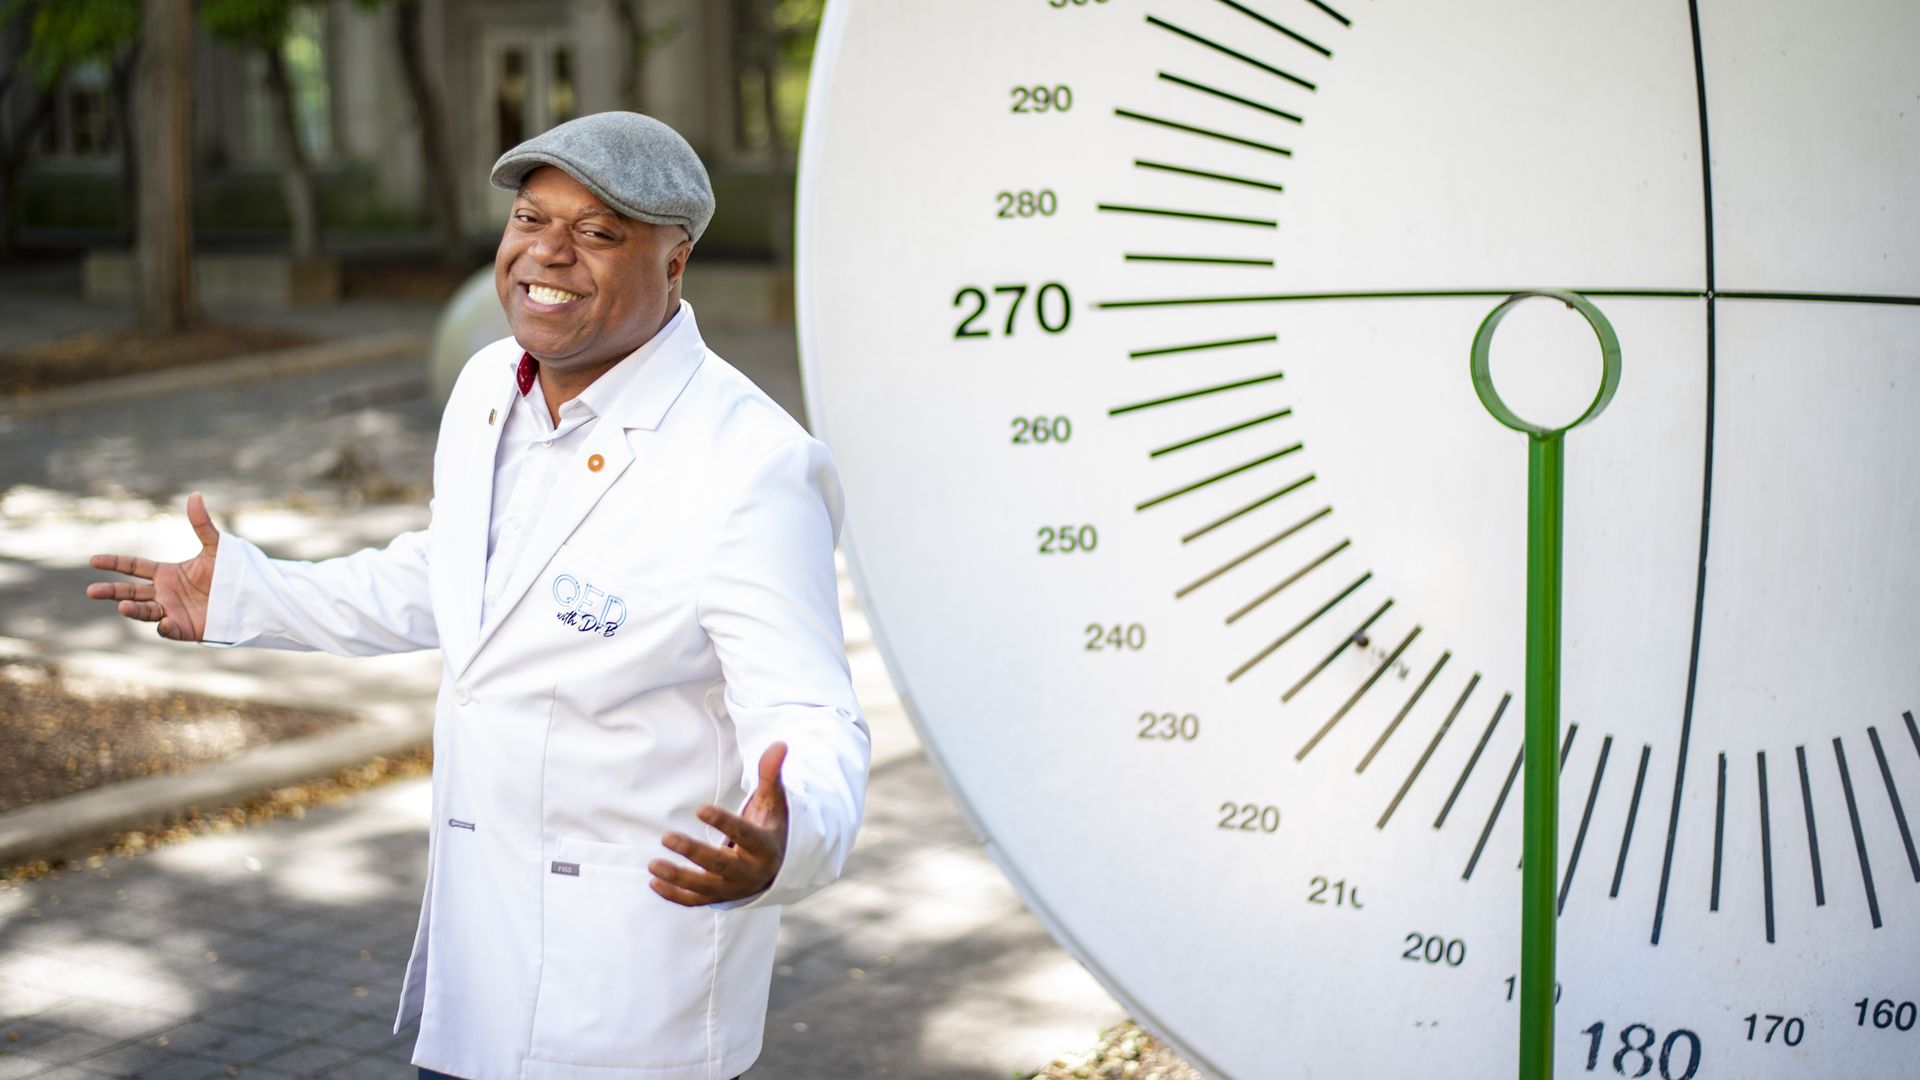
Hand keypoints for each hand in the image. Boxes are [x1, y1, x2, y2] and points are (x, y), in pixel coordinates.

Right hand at [85, 492, 219, 641]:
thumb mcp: (216, 547)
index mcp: (166, 573)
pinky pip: (170, 629)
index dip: (114, 563)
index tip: (93, 560)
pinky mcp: (184, 629)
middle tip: (91, 591)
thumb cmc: (229, 572)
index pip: (134, 567)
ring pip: (145, 611)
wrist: (249, 597)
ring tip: (123, 606)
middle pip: (130, 592)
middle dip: (111, 592)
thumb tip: (195, 495)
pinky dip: (165, 627)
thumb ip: (202, 525)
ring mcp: (171, 612)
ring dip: (133, 610)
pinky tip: (164, 622)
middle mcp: (164, 593)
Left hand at [651, 742, 789, 906]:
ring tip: (652, 863)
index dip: (724, 823)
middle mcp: (750, 872)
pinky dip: (674, 895)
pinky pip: (695, 901)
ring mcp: (733, 889)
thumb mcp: (773, 801)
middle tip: (666, 837)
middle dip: (694, 853)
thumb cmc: (769, 825)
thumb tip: (779, 744)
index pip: (745, 834)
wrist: (775, 866)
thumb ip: (771, 773)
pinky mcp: (719, 898)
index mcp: (765, 847)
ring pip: (704, 887)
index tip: (700, 809)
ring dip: (678, 878)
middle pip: (720, 865)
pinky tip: (654, 882)